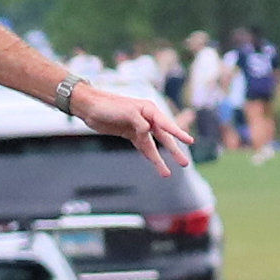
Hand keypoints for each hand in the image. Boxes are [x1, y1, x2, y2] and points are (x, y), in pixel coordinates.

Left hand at [73, 86, 192, 177]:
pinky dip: (148, 155)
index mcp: (149, 109)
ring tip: (167, 174)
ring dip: (159, 159)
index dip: (178, 133)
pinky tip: (155, 163)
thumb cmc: (108, 105)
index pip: (166, 124)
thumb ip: (138, 121)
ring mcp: (138, 127)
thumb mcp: (125, 112)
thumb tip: (148, 131)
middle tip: (185, 164)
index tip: (190, 141)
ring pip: (152, 146)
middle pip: (163, 138)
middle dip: (173, 151)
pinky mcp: (130, 134)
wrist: (90, 107)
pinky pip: (142, 146)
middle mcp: (147, 119)